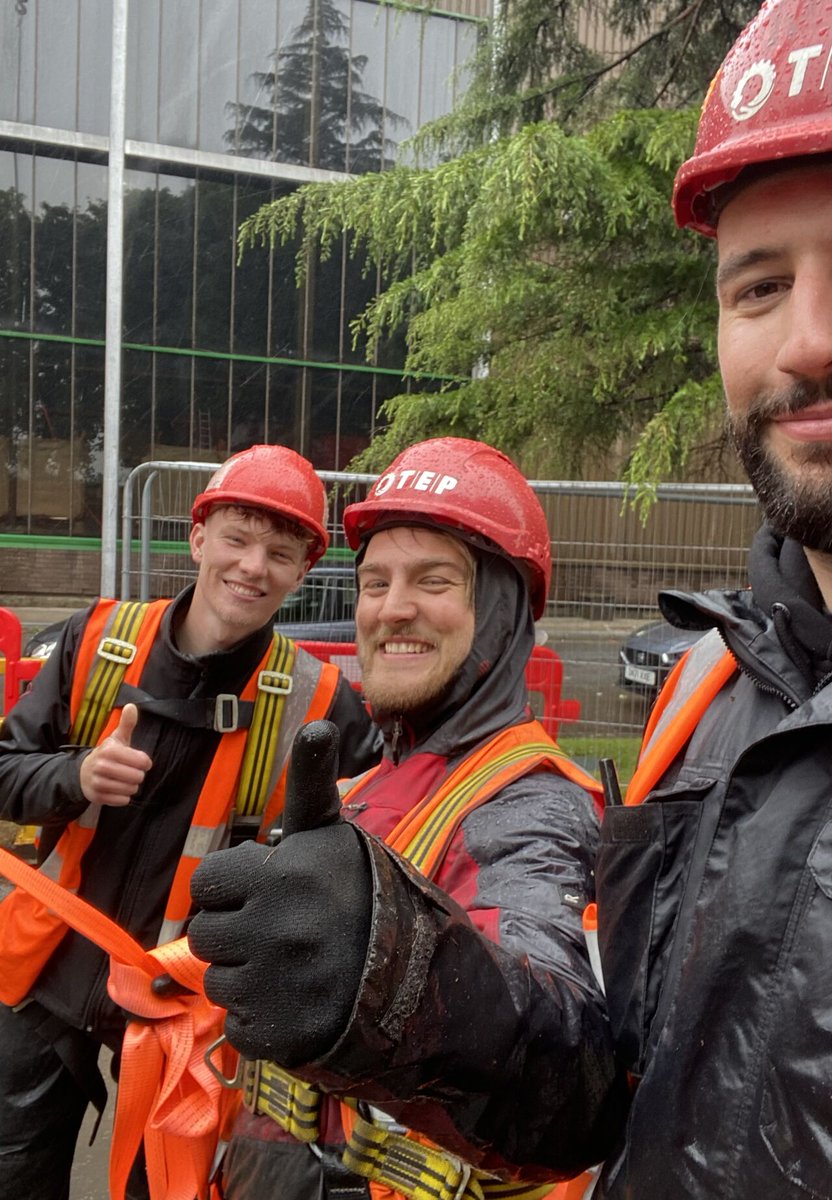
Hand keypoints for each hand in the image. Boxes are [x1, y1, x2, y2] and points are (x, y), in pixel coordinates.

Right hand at [79, 703, 152, 806]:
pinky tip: (117, 789)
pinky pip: (123, 800)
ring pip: (131, 789)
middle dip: (137, 775)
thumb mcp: (116, 738)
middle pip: (138, 777)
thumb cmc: (107, 755)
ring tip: (123, 780)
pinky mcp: (97, 797)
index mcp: (109, 750)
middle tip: (130, 772)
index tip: (140, 761)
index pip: (142, 761)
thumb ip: (126, 724)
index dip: (145, 762)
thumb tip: (131, 706)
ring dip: (131, 786)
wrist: (83, 773)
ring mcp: (98, 783)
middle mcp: (102, 766)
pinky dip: (123, 797)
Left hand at [188, 720, 371, 1064]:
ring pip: (216, 980)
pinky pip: (237, 1024)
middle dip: (235, 931)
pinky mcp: (279, 1030)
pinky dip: (262, 1018)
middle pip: (205, 933)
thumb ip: (310, 783)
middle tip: (282, 931)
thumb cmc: (364, 895)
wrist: (421, 977)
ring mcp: (277, 982)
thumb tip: (317, 723)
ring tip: (294, 966)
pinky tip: (299, 1001)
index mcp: (284, 871)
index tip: (266, 890)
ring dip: (246, 976)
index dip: (232, 887)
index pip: (207, 881)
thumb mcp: (334, 835)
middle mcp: (275, 924)